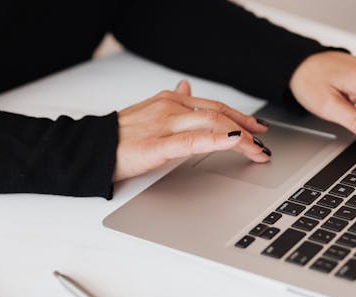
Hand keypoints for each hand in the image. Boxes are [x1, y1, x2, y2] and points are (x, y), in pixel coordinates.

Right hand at [113, 80, 270, 180]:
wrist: (90, 149)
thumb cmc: (118, 136)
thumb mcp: (148, 112)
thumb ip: (171, 101)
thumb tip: (186, 87)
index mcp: (169, 100)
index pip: (213, 106)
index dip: (239, 116)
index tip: (257, 127)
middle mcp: (171, 107)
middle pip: (219, 114)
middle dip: (247, 127)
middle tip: (265, 141)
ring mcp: (165, 124)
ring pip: (213, 125)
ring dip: (242, 138)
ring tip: (259, 150)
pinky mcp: (158, 144)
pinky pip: (194, 140)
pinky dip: (218, 140)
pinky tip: (235, 142)